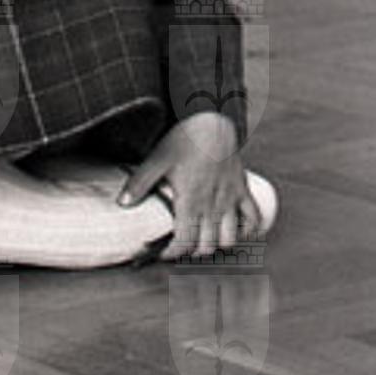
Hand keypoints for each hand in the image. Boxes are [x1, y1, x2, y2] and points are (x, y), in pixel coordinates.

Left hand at [119, 112, 263, 259]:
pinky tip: (238, 232)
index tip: (163, 253)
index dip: (172, 253)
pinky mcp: (243, 191)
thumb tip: (122, 204)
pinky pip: (254, 219)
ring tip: (204, 241)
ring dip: (217, 245)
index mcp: (190, 201)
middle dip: (192, 251)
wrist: (212, 121)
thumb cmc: (184, 140)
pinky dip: (249, 231)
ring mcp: (231, 200)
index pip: (184, 242)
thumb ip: (139, 183)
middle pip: (206, 245)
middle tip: (180, 246)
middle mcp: (213, 206)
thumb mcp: (156, 160)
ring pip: (229, 239)